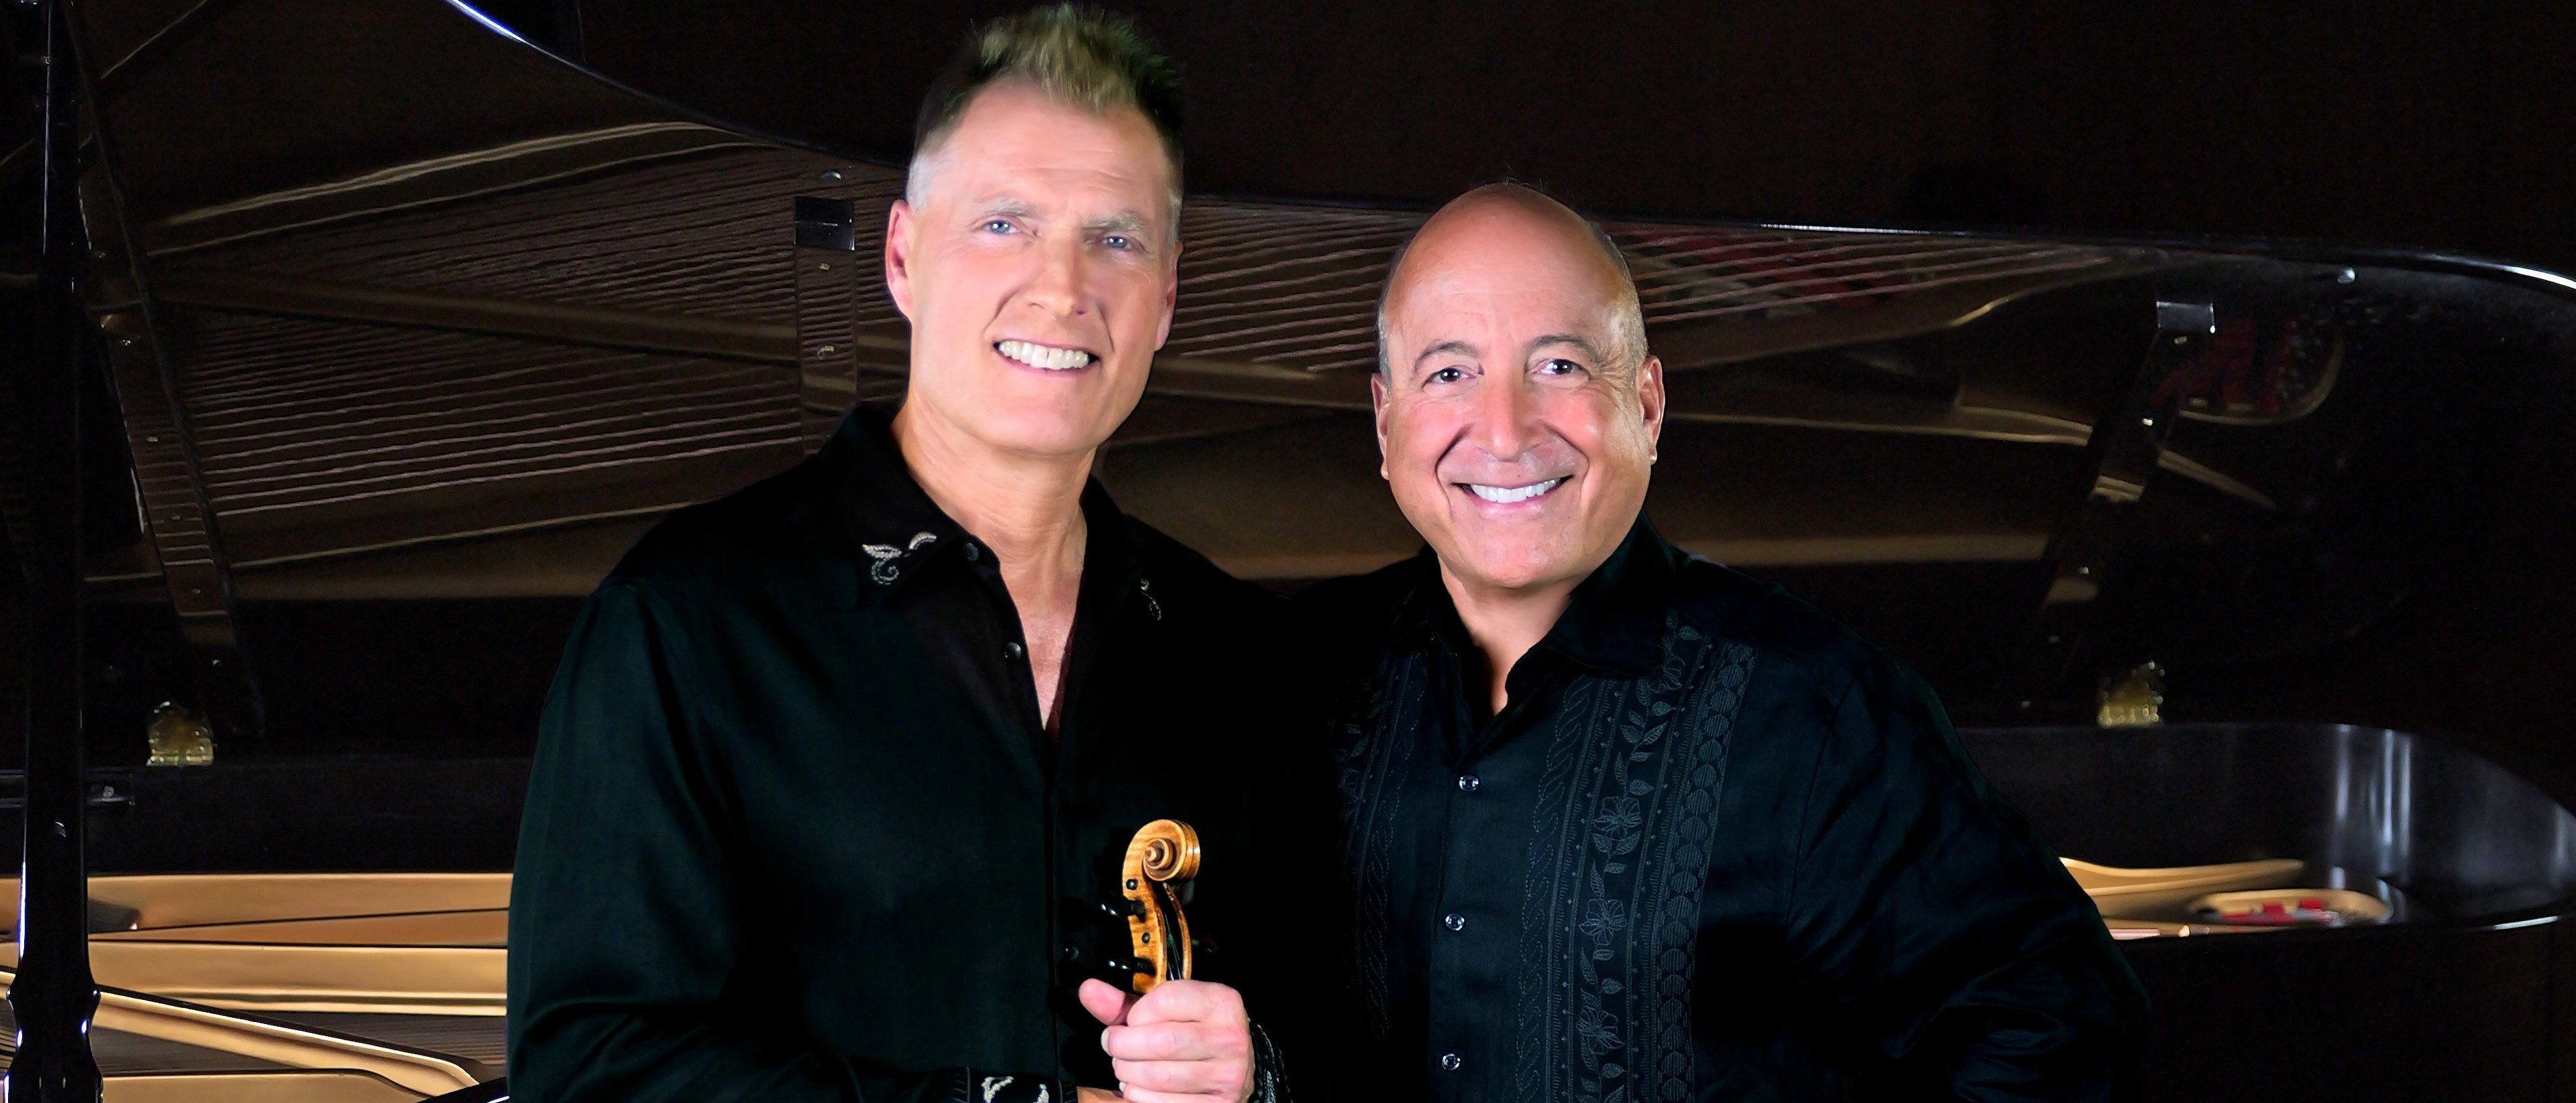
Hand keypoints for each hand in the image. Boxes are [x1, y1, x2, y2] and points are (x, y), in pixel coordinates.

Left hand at [1078, 978, 1254, 1102]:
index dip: (1135, 1013)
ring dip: (1128, 1072)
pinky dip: (1138, 1095)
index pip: (1166, 1000)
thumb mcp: (1166, 1010)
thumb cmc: (1193, 1032)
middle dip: (1123, 1045)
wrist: (1234, 1068)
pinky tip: (1136, 1085)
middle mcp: (1229, 1037)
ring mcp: (1227, 1075)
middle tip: (1114, 1045)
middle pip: (1161, 1042)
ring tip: (1124, 1066)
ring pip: (1159, 1076)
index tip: (1129, 1020)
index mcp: (1220, 1003)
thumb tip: (1089, 990)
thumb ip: (1126, 1002)